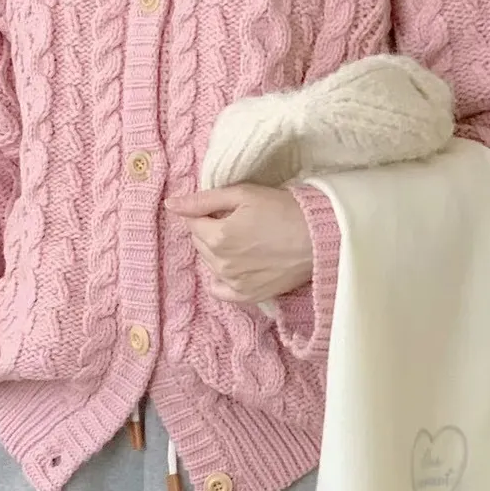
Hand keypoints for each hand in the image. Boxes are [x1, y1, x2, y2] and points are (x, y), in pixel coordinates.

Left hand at [167, 183, 313, 303]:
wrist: (319, 236)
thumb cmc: (284, 210)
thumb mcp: (243, 194)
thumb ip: (203, 201)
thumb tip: (170, 204)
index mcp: (217, 237)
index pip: (193, 223)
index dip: (207, 213)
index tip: (227, 209)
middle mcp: (221, 263)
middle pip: (200, 244)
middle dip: (211, 231)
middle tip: (238, 222)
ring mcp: (234, 283)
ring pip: (210, 264)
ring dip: (218, 251)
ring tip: (245, 241)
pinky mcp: (248, 296)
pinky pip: (219, 291)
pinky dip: (220, 279)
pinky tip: (234, 266)